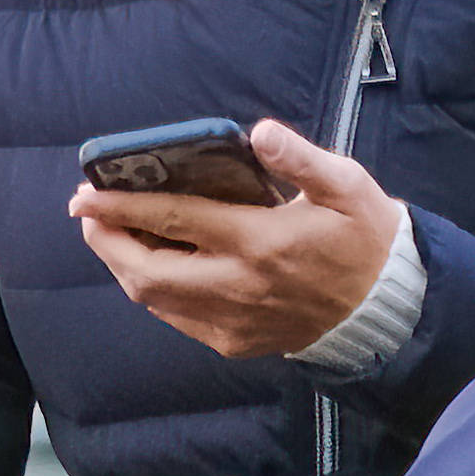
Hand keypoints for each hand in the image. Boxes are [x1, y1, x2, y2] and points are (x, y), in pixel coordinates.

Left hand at [68, 120, 406, 360]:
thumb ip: (299, 157)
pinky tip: (154, 269)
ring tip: (112, 237)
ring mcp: (234, 321)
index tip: (86, 194)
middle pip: (147, 271)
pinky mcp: (237, 342)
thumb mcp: (346, 185)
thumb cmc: (366, 238)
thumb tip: (259, 133)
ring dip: (125, 267)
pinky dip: (155, 292)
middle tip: (89, 215)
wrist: (389, 309)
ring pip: (156, 300)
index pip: (173, 221)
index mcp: (260, 242)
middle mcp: (239, 286)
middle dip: (107, 242)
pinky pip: (178, 319)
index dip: (122, 207)